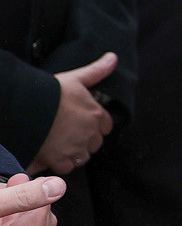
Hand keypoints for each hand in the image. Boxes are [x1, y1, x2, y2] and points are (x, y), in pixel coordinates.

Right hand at [30, 52, 116, 174]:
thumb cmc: (49, 92)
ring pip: (82, 156)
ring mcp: (75, 148)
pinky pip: (66, 167)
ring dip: (73, 152)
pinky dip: (59, 162)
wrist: (25, 106)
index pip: (105, 126)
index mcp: (96, 115)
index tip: (80, 121)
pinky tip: (50, 152)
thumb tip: (112, 58)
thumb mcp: (75, 78)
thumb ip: (96, 71)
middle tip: (66, 132)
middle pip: (94, 143)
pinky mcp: (59, 159)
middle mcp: (89, 134)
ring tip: (58, 142)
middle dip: (84, 139)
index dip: (93, 125)